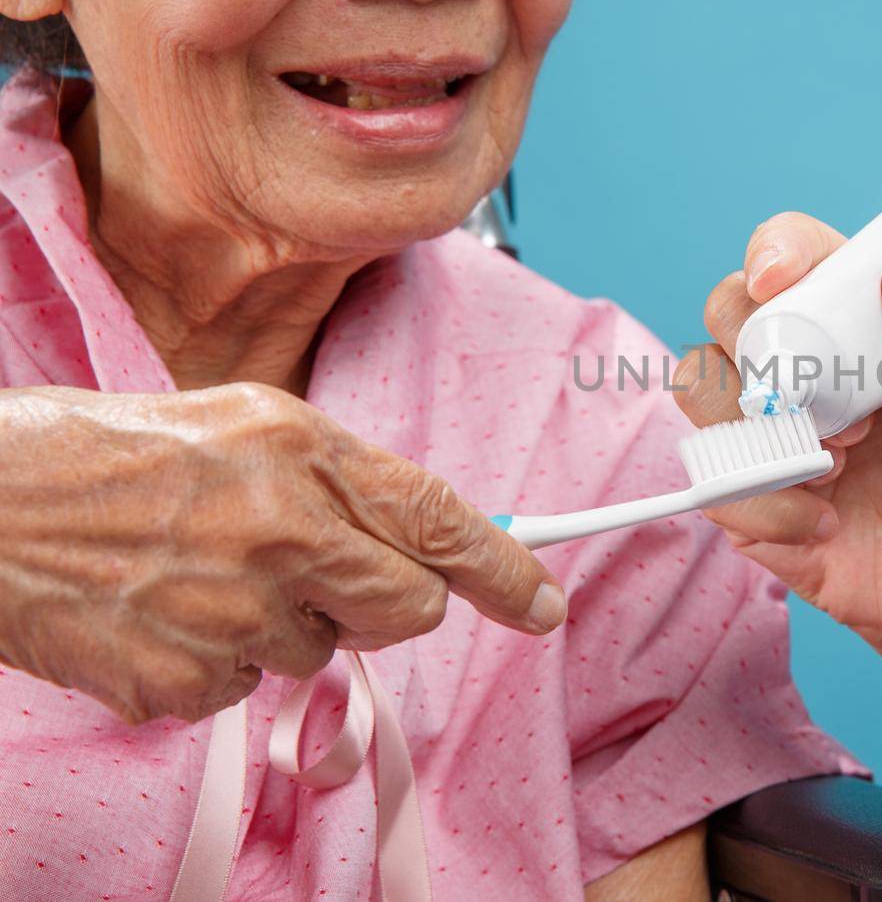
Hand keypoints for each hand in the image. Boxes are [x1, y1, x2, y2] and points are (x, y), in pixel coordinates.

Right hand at [0, 383, 564, 723]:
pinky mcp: (183, 679)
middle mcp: (281, 529)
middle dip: (390, 605)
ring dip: (283, 626)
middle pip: (410, 609)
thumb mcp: (240, 425)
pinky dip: (217, 663)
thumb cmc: (104, 455)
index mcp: (300, 450)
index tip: (542, 602)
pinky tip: (167, 613)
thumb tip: (416, 536)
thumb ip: (337, 478)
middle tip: (328, 579)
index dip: (507, 570)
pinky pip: (244, 691)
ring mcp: (232, 612)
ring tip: (204, 574)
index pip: (441, 519)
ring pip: (322, 654)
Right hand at [675, 212, 881, 691]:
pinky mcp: (742, 490)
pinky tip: (825, 521)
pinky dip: (768, 503)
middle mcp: (801, 361)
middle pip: (729, 308)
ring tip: (838, 466)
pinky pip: (710, 477)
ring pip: (700, 383)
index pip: (796, 252)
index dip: (777, 252)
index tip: (782, 278)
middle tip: (847, 411)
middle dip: (769, 350)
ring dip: (764, 428)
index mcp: (860, 319)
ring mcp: (764, 424)